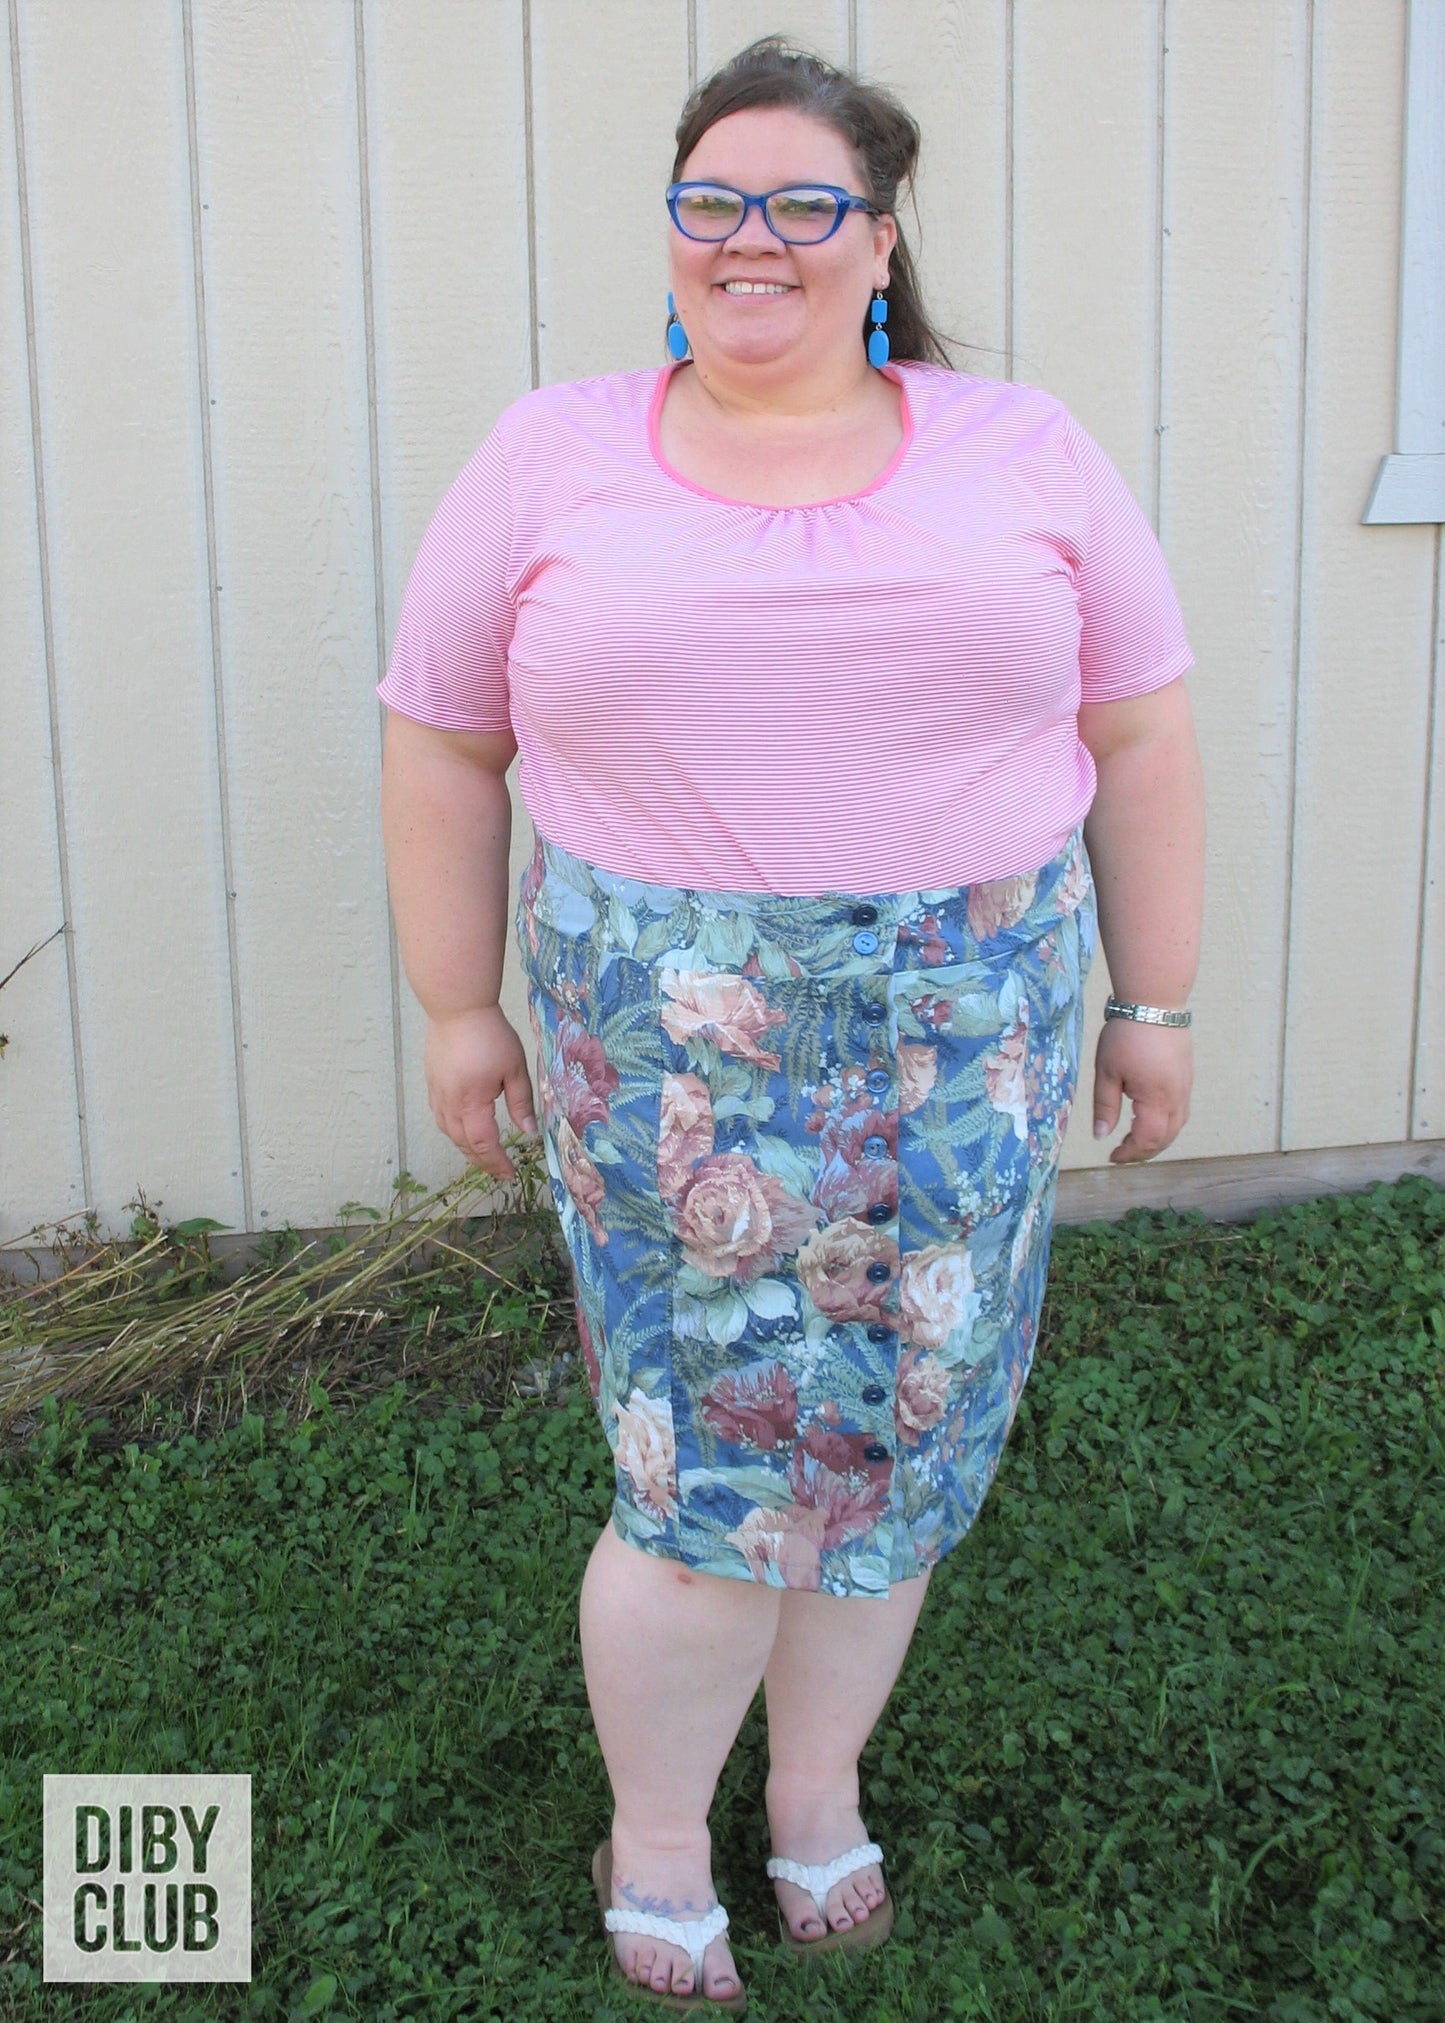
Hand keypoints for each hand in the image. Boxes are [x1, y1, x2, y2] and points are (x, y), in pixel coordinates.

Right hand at [424, 1006, 537, 1179]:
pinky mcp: (432, 1084)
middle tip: (499, 1170)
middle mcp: (450, 1104)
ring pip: (449, 1132)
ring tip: (484, 1155)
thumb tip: (529, 1131)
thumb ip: (521, 1102)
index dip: (496, 1162)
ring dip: (466, 1148)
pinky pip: (441, 1117)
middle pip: (463, 1144)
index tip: (509, 1173)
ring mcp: (437, 1094)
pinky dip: (454, 1131)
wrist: (458, 1008)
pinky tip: (464, 1129)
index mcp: (472, 1103)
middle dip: (482, 1161)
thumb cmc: (490, 1035)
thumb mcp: (515, 1068)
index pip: (483, 1144)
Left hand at [1091, 1017, 1191, 1163]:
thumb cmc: (1126, 1035)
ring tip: (1134, 1141)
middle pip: (1166, 1138)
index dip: (1130, 1154)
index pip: (1147, 1140)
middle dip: (1143, 1152)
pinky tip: (1150, 1120)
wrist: (1153, 1003)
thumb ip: (1105, 1107)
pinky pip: (1181, 1112)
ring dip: (1157, 1140)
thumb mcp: (1106, 1072)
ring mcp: (1185, 1087)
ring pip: (1177, 1127)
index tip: (1111, 1156)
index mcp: (1156, 1099)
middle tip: (1121, 1153)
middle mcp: (1177, 1097)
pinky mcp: (1186, 1078)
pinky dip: (1166, 1125)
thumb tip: (1101, 1136)